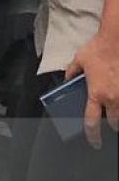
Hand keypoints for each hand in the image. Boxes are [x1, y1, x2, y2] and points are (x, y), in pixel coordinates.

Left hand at [65, 31, 118, 148]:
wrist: (117, 39)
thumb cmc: (99, 48)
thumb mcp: (79, 60)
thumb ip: (72, 72)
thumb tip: (67, 80)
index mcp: (97, 93)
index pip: (91, 121)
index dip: (92, 135)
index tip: (95, 142)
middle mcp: (113, 97)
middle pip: (114, 122)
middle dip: (111, 126)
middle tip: (109, 125)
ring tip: (115, 113)